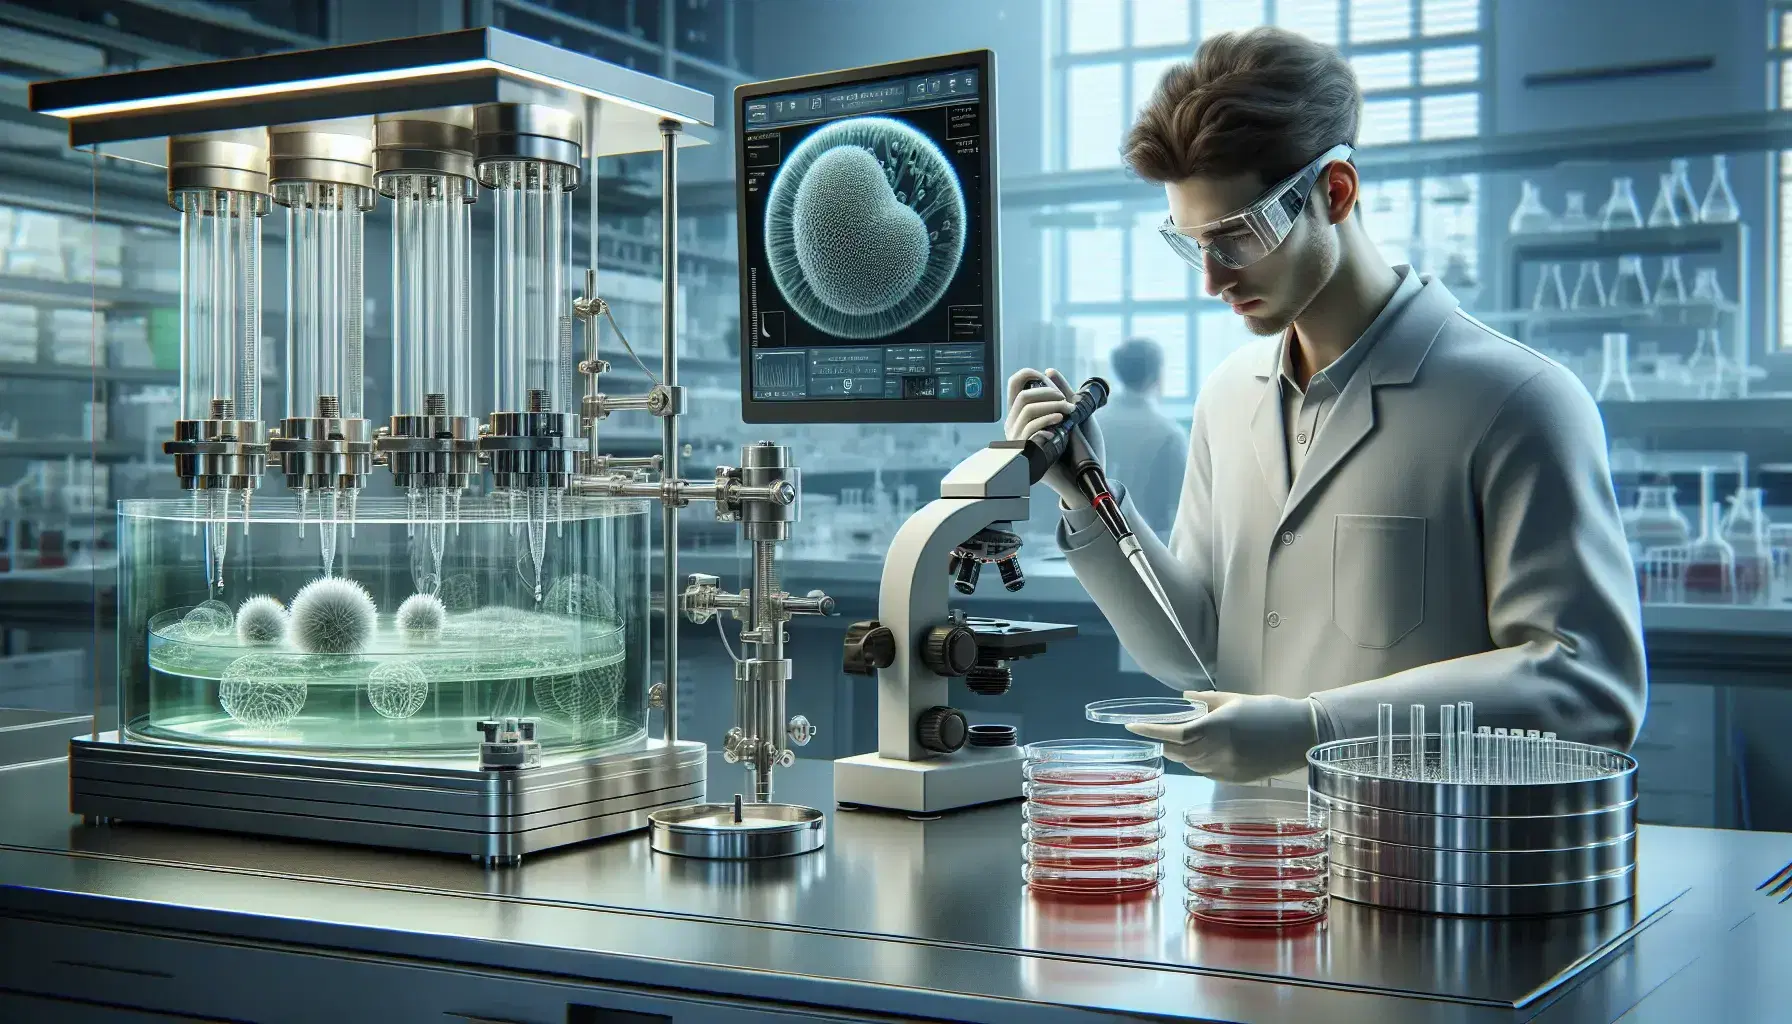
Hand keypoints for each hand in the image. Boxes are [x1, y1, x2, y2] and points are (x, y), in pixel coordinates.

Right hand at [1004, 367, 1105, 508]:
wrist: (1083, 480)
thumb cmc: (1078, 450)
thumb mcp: (1072, 415)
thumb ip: (1061, 394)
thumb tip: (1048, 372)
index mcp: (1024, 415)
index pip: (1013, 387)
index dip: (1025, 375)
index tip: (1043, 375)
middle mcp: (1016, 427)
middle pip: (1022, 397)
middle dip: (1048, 393)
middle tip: (1067, 402)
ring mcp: (1018, 440)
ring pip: (1026, 410)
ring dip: (1051, 405)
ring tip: (1068, 411)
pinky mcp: (1024, 453)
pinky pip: (1029, 428)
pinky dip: (1046, 420)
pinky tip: (1060, 422)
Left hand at [1125, 692, 1318, 782]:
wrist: (1303, 736)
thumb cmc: (1270, 711)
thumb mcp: (1235, 699)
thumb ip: (1205, 702)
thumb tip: (1183, 700)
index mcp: (1216, 729)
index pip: (1172, 733)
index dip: (1150, 731)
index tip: (1133, 726)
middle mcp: (1217, 753)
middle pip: (1177, 752)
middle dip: (1165, 741)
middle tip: (1157, 730)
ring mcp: (1226, 770)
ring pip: (1190, 764)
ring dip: (1182, 752)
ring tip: (1185, 737)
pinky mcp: (1235, 780)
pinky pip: (1205, 772)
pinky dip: (1199, 762)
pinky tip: (1207, 750)